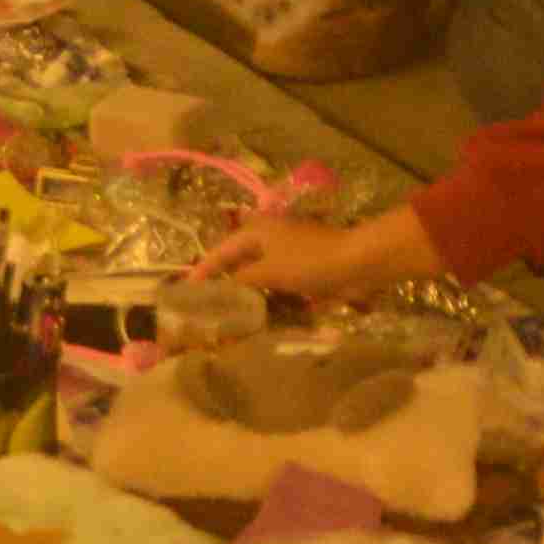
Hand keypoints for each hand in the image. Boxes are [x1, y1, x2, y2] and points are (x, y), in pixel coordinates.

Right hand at [194, 199, 441, 304]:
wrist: (357, 263)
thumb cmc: (310, 262)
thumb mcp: (270, 271)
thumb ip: (243, 279)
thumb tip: (225, 287)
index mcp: (256, 231)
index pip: (220, 251)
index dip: (203, 270)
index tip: (186, 289)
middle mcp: (268, 237)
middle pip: (237, 260)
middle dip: (222, 280)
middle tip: (204, 302)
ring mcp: (287, 252)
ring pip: (257, 272)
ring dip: (245, 290)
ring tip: (227, 310)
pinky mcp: (303, 267)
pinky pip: (276, 281)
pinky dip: (267, 295)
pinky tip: (260, 311)